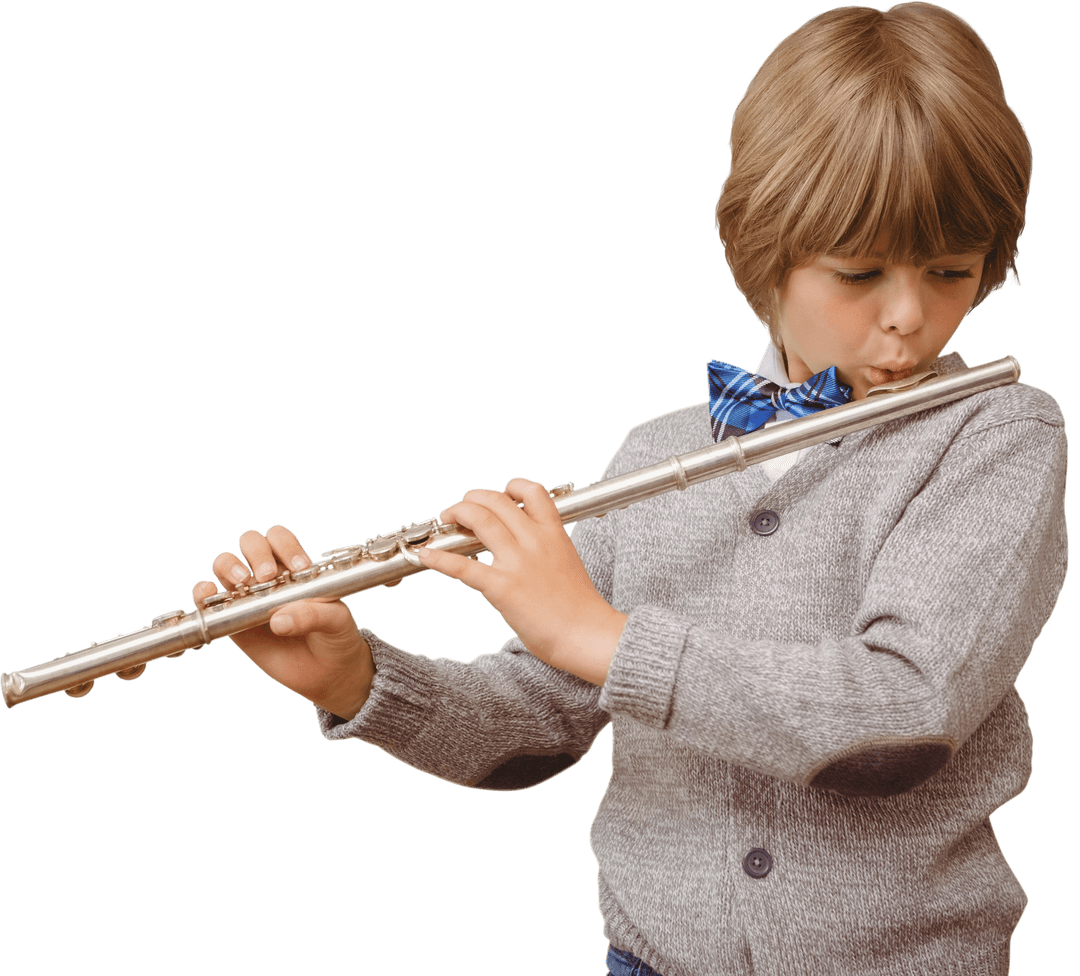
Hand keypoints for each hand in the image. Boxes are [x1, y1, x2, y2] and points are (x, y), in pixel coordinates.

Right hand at [193, 524, 374, 720]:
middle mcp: (268, 577)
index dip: (286, 546)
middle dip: (257, 552)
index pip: (281, 539)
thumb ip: (313, 615)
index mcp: (294, 567)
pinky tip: (207, 595)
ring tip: (243, 583)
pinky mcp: (231, 621)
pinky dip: (203, 593)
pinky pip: (210, 601)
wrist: (327, 673)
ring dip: (229, 566)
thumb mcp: (336, 622)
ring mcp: (247, 597)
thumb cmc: (336, 637)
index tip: (299, 568)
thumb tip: (277, 620)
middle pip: (251, 543)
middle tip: (268, 577)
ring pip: (225, 565)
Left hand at [416, 478, 626, 684]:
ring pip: (480, 519)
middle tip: (460, 508)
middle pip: (497, 500)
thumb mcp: (567, 563)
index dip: (511, 487)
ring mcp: (518, 562)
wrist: (587, 635)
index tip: (499, 496)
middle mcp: (535, 541)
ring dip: (457, 513)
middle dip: (472, 498)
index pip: (532, 491)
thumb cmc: (580, 608)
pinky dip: (439, 558)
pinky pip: (462, 567)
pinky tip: (425, 555)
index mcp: (554, 534)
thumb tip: (523, 547)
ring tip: (447, 518)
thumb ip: (546, 549)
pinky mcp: (502, 588)